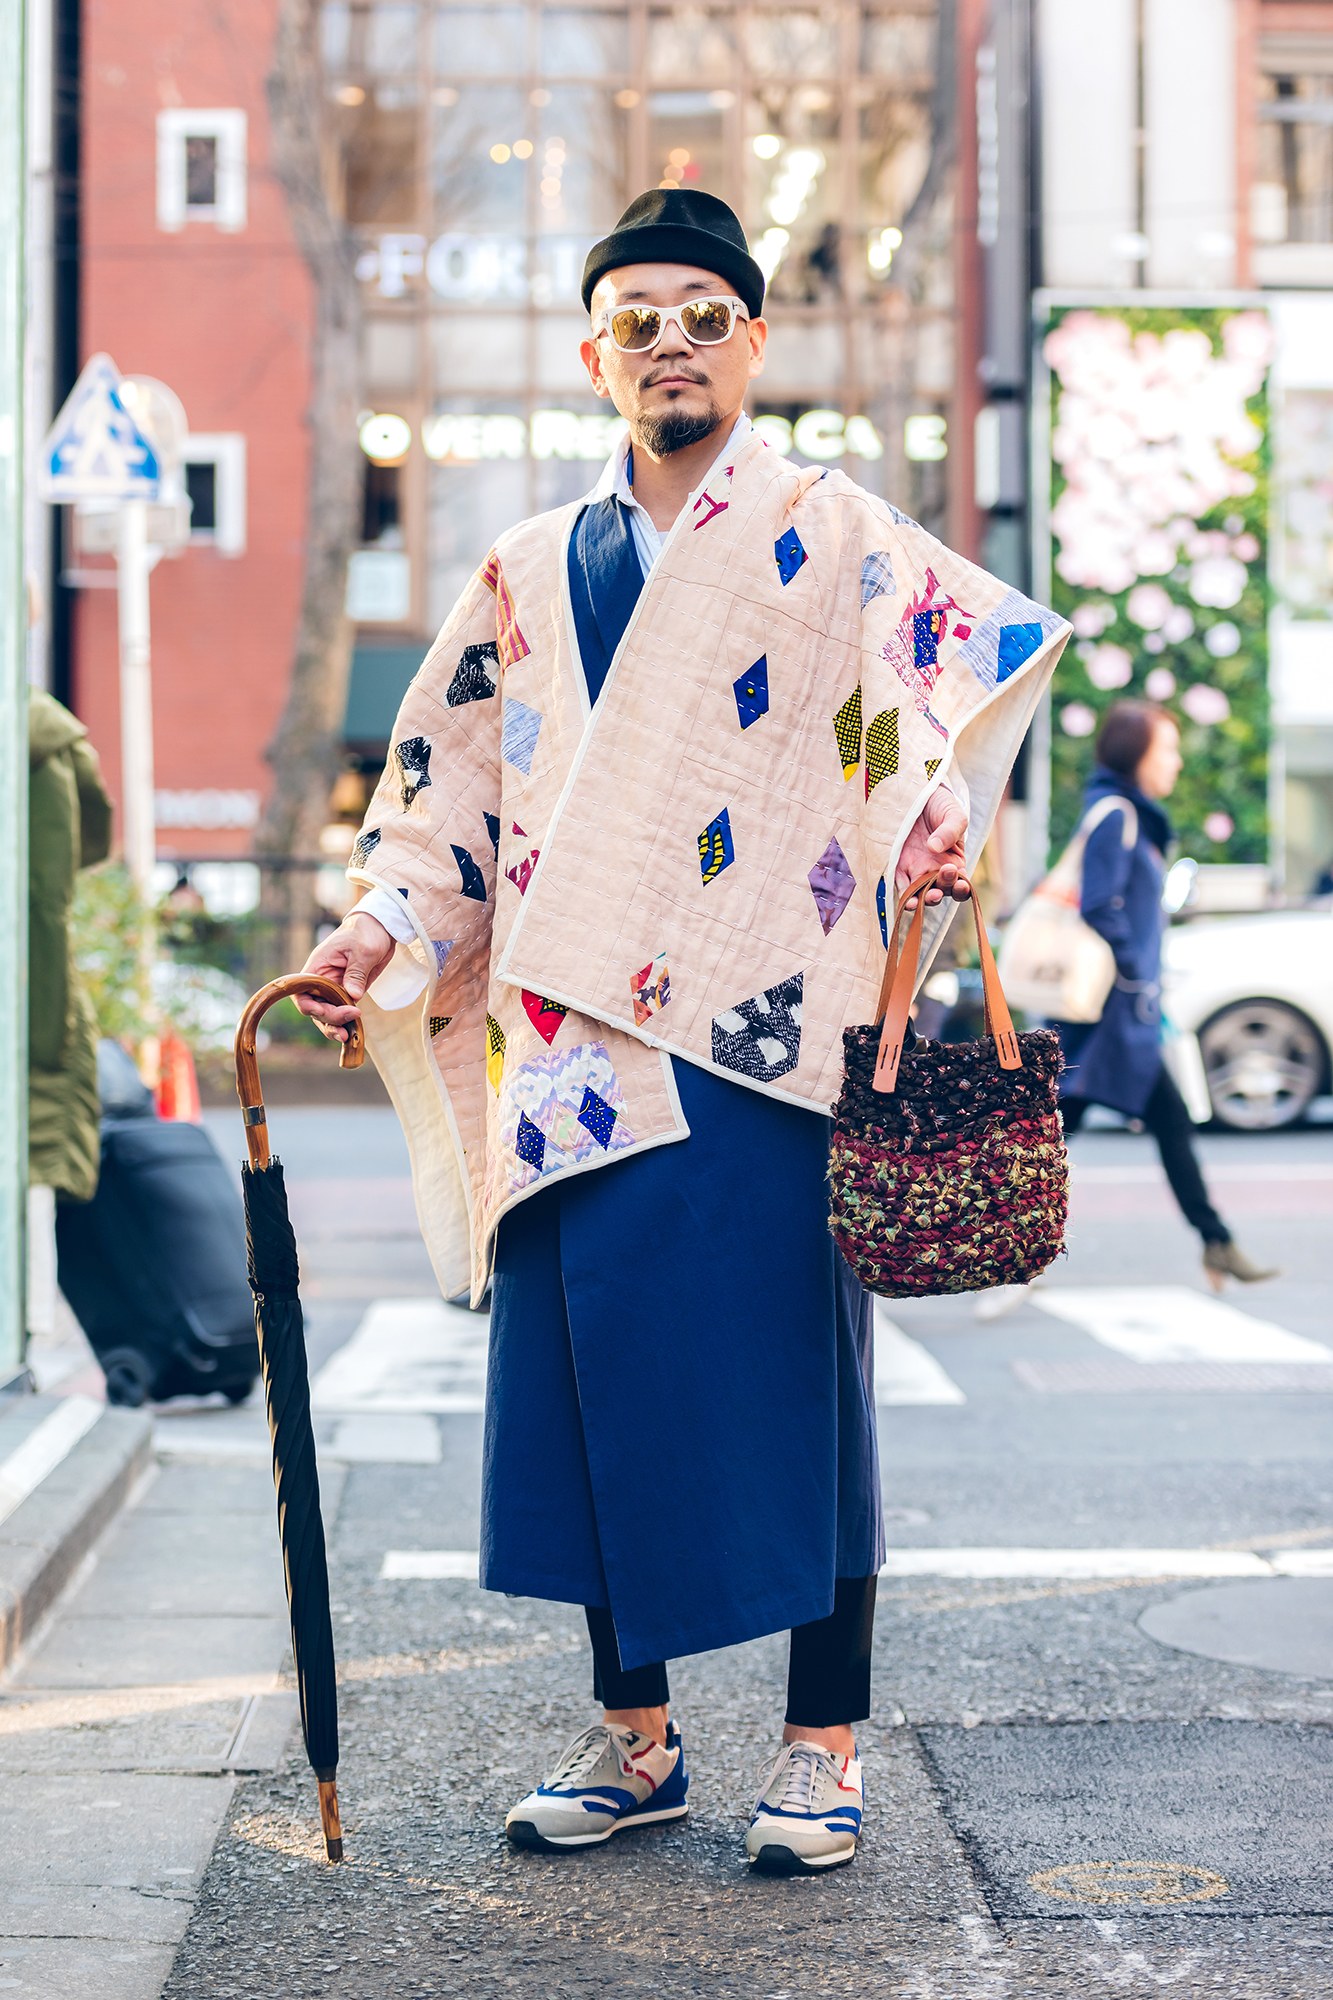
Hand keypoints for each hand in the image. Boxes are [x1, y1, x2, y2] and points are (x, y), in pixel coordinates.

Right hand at [292, 915, 395, 1042]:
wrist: (380, 929)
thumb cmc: (365, 933)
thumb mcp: (362, 950)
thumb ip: (356, 972)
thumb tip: (352, 995)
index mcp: (316, 968)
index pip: (302, 992)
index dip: (311, 1007)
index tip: (328, 1011)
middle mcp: (321, 981)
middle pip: (315, 1008)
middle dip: (328, 1020)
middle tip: (345, 1028)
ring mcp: (334, 989)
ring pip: (327, 1014)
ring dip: (335, 1027)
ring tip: (346, 1037)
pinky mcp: (348, 993)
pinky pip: (343, 1012)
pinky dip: (347, 1023)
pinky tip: (354, 1032)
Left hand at [895, 786, 971, 907]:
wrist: (915, 793)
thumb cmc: (939, 806)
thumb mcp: (952, 814)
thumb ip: (950, 830)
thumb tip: (935, 847)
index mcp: (954, 862)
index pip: (960, 883)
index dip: (962, 888)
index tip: (960, 881)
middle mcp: (935, 871)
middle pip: (941, 891)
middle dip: (943, 889)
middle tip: (943, 877)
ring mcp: (915, 871)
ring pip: (921, 895)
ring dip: (924, 900)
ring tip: (926, 897)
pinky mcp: (897, 869)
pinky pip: (901, 888)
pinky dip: (905, 898)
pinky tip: (908, 901)